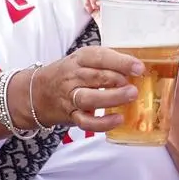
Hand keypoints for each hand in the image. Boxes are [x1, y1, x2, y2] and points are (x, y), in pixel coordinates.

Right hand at [26, 46, 144, 131]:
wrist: (39, 92)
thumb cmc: (72, 73)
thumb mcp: (86, 60)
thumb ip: (109, 62)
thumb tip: (139, 68)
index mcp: (80, 59)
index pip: (100, 57)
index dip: (121, 62)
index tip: (139, 68)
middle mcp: (73, 76)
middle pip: (95, 77)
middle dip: (117, 80)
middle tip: (135, 85)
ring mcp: (70, 97)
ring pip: (89, 98)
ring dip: (111, 98)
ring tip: (130, 97)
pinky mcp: (71, 115)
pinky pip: (86, 122)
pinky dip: (102, 123)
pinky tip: (118, 119)